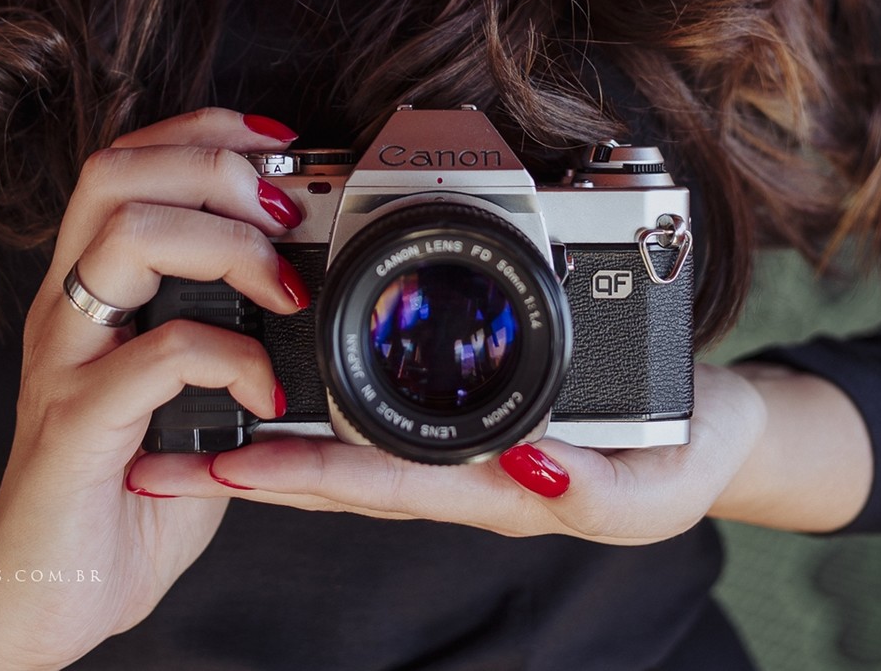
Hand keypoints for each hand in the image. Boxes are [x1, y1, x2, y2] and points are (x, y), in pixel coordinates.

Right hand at [0, 106, 311, 670]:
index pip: (128, 159)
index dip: (202, 130)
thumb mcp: (182, 388)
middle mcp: (67, 307)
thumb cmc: (125, 487)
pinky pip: (159, 354)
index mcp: (89, 285)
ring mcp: (65, 361)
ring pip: (127, 236)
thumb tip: (313, 275)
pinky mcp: (76, 425)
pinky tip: (266, 392)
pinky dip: (231, 355)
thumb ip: (223, 327)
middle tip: (283, 214)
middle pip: (116, 172)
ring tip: (282, 287)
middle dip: (212, 168)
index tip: (279, 144)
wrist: (40, 592)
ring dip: (224, 244)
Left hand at [122, 362, 767, 545]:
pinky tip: (280, 391)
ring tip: (189, 427)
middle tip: (159, 455)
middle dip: (253, 466)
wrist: (720, 431)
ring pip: (351, 447)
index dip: (302, 474)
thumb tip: (527, 471)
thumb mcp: (659, 482)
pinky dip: (327, 414)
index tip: (227, 460)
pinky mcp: (471, 417)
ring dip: (273, 441)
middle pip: (339, 470)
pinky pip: (386, 418)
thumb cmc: (690, 452)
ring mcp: (461, 451)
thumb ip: (597, 487)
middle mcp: (461, 474)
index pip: (381, 482)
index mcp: (494, 489)